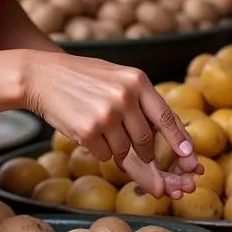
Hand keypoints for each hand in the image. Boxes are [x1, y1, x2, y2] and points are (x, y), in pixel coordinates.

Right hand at [20, 52, 200, 198]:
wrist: (41, 75)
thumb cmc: (83, 79)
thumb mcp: (118, 78)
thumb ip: (143, 101)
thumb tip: (175, 133)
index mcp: (137, 80)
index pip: (166, 116)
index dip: (179, 139)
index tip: (190, 156)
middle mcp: (125, 96)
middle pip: (146, 140)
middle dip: (145, 153)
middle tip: (139, 152)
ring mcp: (107, 114)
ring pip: (124, 151)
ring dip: (116, 149)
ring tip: (100, 128)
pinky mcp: (88, 130)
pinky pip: (104, 154)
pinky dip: (98, 150)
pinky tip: (86, 131)